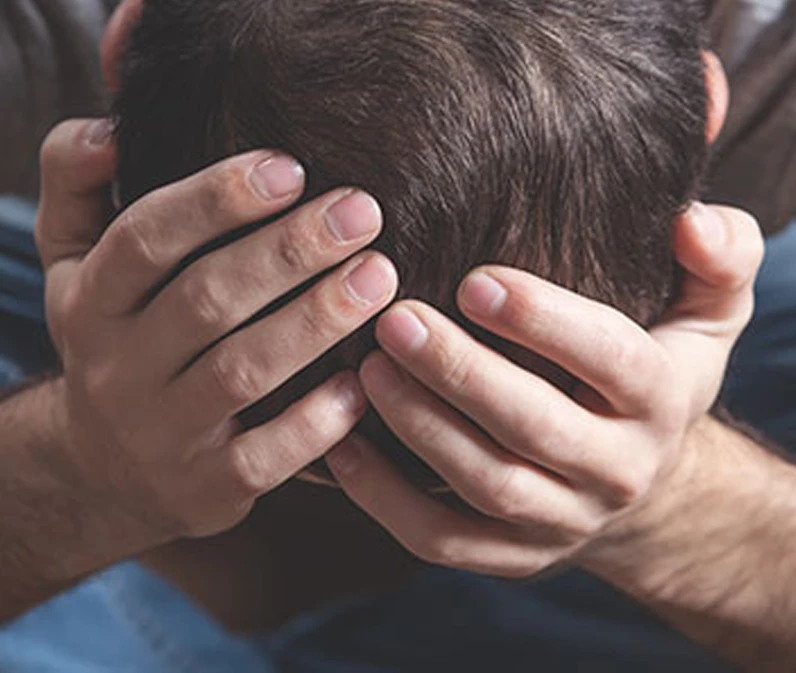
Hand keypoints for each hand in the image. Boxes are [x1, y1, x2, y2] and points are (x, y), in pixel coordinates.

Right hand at [36, 119, 396, 541]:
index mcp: (91, 301)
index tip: (292, 168)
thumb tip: (109, 128)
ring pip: (243, 372)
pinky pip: (266, 456)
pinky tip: (362, 382)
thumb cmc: (117, 342)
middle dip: (289, 252)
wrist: (103, 469)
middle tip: (362, 212)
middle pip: (206, 300)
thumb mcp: (73, 262)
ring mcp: (161, 434)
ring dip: (316, 322)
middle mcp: (118, 368)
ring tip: (380, 278)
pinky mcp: (206, 488)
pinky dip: (318, 421)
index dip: (216, 200)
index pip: (145, 239)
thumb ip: (75, 185)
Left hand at [326, 203, 762, 577]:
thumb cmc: (654, 369)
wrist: (643, 480)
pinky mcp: (515, 555)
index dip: (546, 322)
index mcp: (661, 399)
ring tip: (366, 369)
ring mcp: (564, 521)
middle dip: (461, 373)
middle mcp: (618, 469)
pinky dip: (387, 501)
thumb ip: (718, 258)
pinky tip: (341, 445)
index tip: (474, 279)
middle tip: (394, 320)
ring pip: (488, 485)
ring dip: (420, 429)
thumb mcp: (709, 312)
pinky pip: (446, 541)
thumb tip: (689, 218)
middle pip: (535, 428)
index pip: (612, 359)